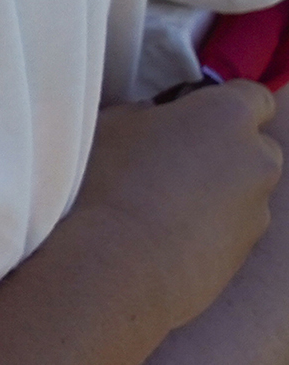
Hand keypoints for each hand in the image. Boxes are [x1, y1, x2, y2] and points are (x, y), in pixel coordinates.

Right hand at [74, 83, 282, 331]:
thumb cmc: (107, 182)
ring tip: (161, 208)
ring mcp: (257, 211)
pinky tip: (163, 238)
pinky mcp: (245, 254)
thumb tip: (157, 123)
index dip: (222, 103)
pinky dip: (207, 229)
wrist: (115, 268)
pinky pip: (230, 230)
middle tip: (170, 162)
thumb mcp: (112, 124)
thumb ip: (149, 115)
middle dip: (224, 150)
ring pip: (243, 191)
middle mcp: (257, 160)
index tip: (186, 115)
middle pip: (254, 147)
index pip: (255, 96)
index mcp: (229, 116)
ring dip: (214, 192)